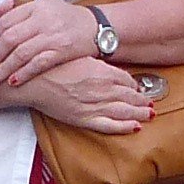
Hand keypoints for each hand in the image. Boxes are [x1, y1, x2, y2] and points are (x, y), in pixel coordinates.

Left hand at [0, 0, 108, 86]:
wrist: (95, 27)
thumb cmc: (63, 16)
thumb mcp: (41, 3)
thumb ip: (15, 6)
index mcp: (35, 6)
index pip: (6, 21)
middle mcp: (43, 19)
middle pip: (11, 38)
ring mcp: (53, 35)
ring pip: (22, 53)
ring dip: (5, 68)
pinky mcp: (62, 50)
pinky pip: (39, 63)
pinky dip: (25, 73)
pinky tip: (14, 81)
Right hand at [26, 54, 153, 132]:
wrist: (33, 81)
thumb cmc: (52, 66)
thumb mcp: (79, 56)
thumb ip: (96, 64)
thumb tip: (108, 69)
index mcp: (102, 73)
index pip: (126, 80)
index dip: (134, 85)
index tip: (137, 87)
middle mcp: (102, 90)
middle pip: (130, 96)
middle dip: (142, 100)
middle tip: (150, 103)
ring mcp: (94, 106)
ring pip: (124, 111)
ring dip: (139, 113)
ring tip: (149, 114)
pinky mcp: (84, 119)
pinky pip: (109, 126)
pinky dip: (124, 127)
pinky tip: (135, 127)